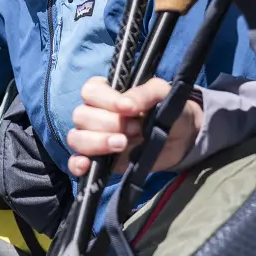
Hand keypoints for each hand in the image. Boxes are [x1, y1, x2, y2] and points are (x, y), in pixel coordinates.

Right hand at [67, 77, 202, 176]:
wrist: (180, 139)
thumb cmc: (168, 109)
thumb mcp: (162, 94)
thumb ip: (145, 93)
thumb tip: (126, 105)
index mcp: (107, 92)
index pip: (91, 90)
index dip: (106, 100)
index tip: (129, 109)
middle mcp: (95, 113)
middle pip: (81, 115)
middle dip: (108, 123)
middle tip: (135, 129)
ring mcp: (94, 137)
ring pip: (76, 138)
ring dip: (97, 142)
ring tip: (123, 144)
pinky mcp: (98, 161)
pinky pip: (75, 162)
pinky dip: (77, 164)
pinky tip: (87, 165)